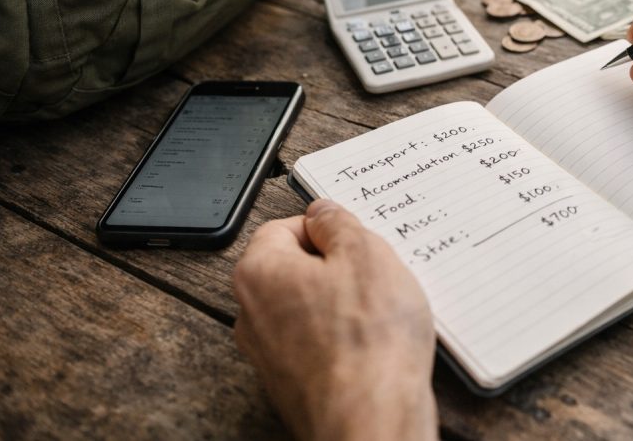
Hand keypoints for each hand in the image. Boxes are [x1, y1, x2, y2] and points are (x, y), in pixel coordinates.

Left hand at [233, 200, 437, 440]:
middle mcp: (252, 313)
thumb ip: (338, 222)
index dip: (327, 228)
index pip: (284, 226)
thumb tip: (324, 213)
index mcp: (260, 272)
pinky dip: (344, 338)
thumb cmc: (367, 341)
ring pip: (309, 307)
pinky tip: (375, 344)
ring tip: (380, 313)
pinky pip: (318, 343)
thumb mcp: (365, 253)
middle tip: (375, 274)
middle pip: (296, 268)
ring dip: (343, 304)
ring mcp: (269, 354)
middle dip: (336, 267)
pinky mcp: (292, 383)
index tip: (355, 237)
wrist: (370, 420)